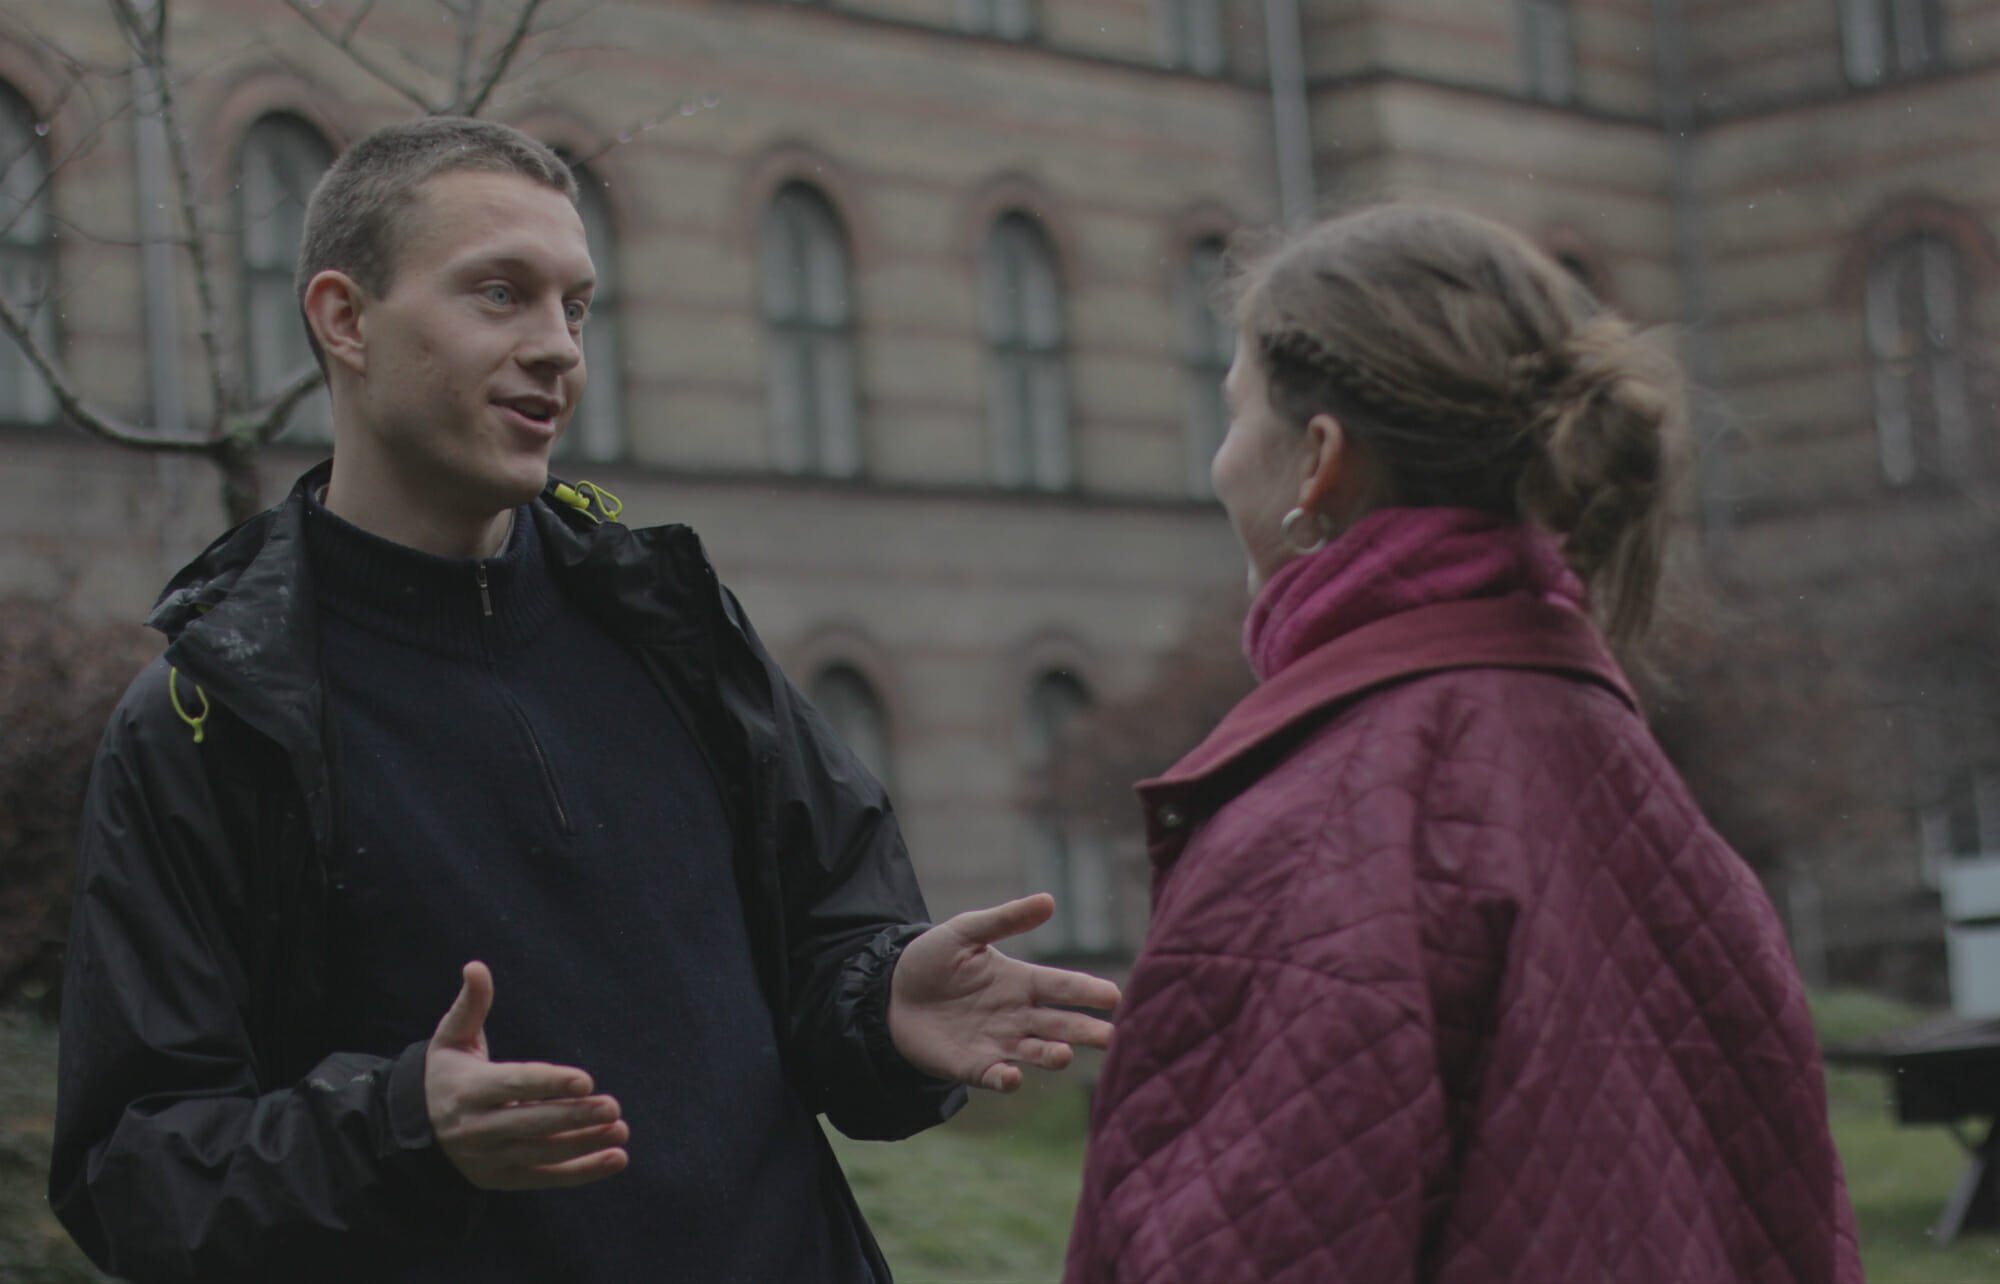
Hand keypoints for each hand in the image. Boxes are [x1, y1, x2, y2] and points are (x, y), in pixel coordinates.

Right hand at [424, 962, 628, 1190]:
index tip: (585, 1080)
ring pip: (543, 1153)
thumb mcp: (450, 1039)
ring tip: (621, 1129)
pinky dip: (583, 1172)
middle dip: (574, 1116)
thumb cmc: (445, 1074)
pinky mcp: (503, 1178)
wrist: (413, 1130)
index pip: (513, 1085)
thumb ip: (469, 1005)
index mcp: (468, 1090)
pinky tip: (616, 1158)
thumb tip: (476, 966)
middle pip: (532, 1123)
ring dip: (585, 1143)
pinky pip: (547, 1178)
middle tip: (612, 1105)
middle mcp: (477, 1128)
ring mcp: (490, 1158)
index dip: (549, 1083)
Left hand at [888, 893, 1120, 1092]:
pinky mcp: (972, 1065)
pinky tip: (1013, 1076)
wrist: (890, 993)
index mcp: (1020, 981)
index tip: (1113, 996)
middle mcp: (1017, 1015)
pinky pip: (994, 1075)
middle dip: (1085, 1030)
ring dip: (1051, 1055)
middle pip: (1059, 1024)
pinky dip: (1006, 1078)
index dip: (1086, 990)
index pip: (1061, 986)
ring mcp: (997, 1043)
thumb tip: (1050, 900)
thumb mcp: (966, 930)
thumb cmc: (932, 959)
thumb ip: (1005, 918)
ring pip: (1035, 1052)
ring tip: (1065, 1054)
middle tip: (1110, 1036)